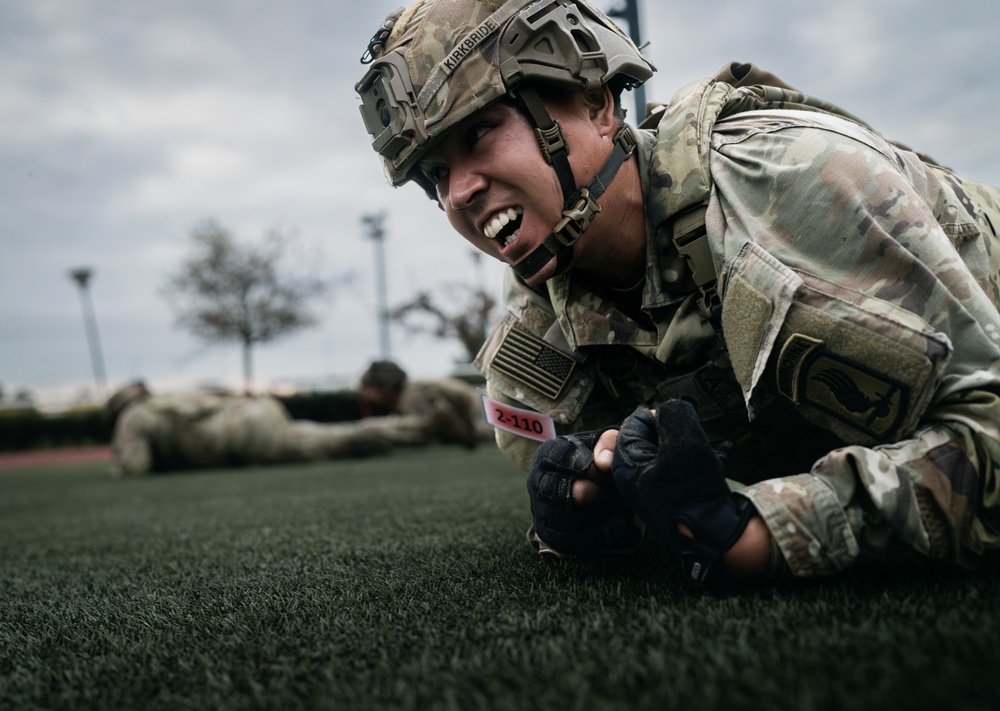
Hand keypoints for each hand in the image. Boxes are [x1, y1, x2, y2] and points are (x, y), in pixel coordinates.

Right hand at [526, 427, 642, 556]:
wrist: (604, 485)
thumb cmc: (603, 460)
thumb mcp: (609, 444)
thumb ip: (610, 442)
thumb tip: (603, 461)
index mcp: (549, 454)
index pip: (560, 460)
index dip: (588, 468)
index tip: (607, 474)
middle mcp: (537, 481)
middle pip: (555, 492)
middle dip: (588, 494)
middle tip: (609, 492)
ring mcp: (539, 509)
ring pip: (562, 521)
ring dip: (597, 516)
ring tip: (620, 508)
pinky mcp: (548, 533)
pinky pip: (567, 542)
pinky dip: (597, 537)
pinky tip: (619, 525)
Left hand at [612, 400, 754, 584]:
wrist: (716, 538)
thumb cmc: (695, 492)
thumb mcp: (686, 442)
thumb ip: (675, 415)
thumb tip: (671, 409)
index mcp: (625, 464)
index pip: (634, 422)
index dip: (660, 417)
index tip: (680, 425)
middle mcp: (632, 478)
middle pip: (651, 437)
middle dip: (678, 434)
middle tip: (695, 440)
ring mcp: (651, 490)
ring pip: (669, 452)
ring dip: (692, 448)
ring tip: (710, 456)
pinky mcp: (670, 499)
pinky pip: (681, 470)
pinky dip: (699, 464)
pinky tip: (717, 465)